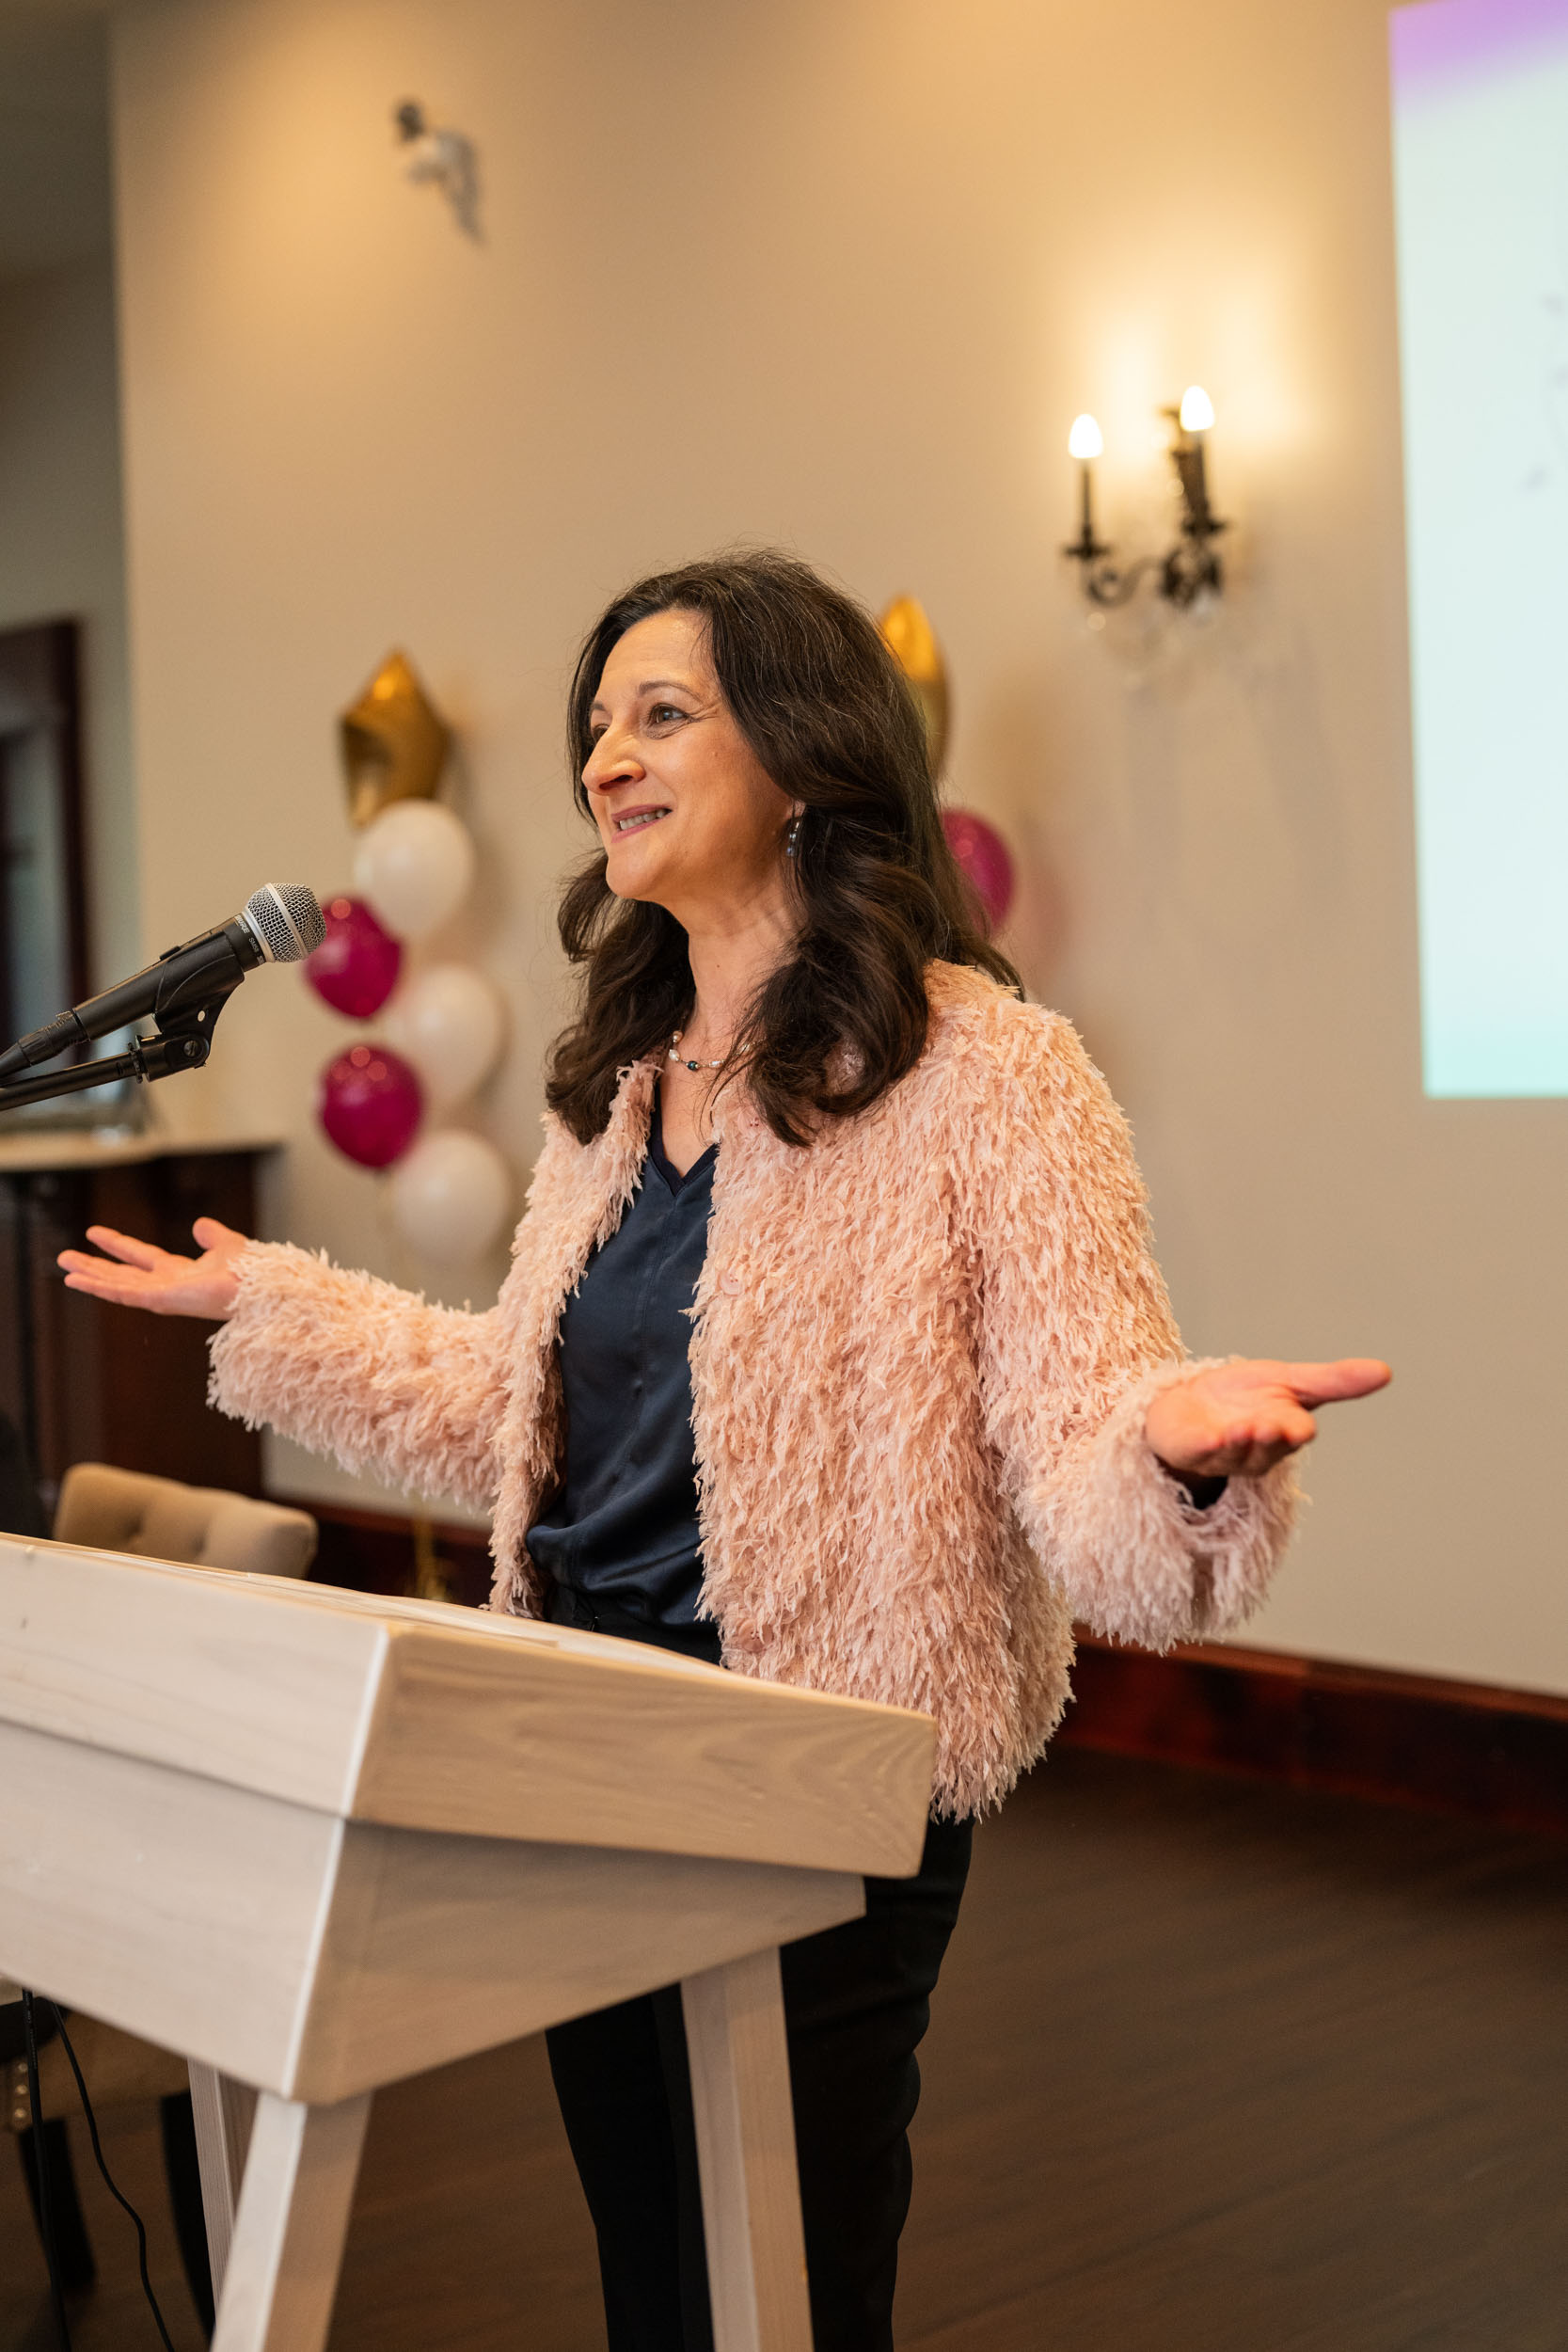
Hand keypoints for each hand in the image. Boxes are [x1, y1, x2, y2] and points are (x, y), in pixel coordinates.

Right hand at [57, 1218, 251, 1320]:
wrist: (262, 1286)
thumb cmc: (252, 1273)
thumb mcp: (227, 1245)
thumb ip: (212, 1236)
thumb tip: (200, 1224)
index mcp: (180, 1273)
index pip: (141, 1257)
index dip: (118, 1245)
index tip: (94, 1232)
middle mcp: (166, 1286)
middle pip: (122, 1274)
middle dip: (94, 1267)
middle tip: (64, 1258)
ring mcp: (162, 1296)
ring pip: (117, 1286)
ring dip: (90, 1277)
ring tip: (64, 1270)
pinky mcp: (161, 1301)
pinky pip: (124, 1294)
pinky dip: (101, 1288)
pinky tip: (78, 1281)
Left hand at [1143, 1357, 1390, 1480]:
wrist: (1189, 1403)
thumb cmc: (1244, 1396)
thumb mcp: (1289, 1379)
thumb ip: (1333, 1380)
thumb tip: (1386, 1371)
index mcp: (1285, 1430)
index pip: (1297, 1431)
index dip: (1297, 1428)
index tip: (1300, 1427)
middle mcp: (1258, 1449)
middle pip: (1269, 1446)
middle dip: (1270, 1437)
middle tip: (1270, 1426)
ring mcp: (1224, 1453)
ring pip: (1236, 1453)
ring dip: (1240, 1442)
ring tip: (1242, 1428)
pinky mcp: (1192, 1451)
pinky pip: (1201, 1453)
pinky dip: (1207, 1446)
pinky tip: (1211, 1437)